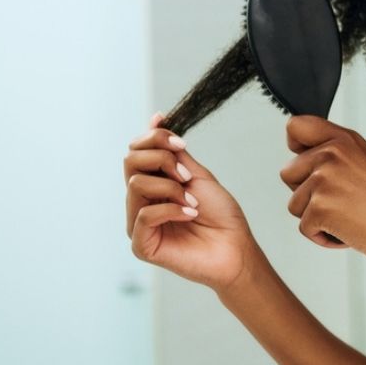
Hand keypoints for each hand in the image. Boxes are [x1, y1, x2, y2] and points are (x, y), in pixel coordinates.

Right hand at [124, 112, 260, 292]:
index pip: (135, 150)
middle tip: (188, 175)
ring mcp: (138, 224)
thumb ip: (174, 152)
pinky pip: (144, 214)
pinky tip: (190, 214)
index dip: (154, 138)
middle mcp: (140, 201)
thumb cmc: (220, 214)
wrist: (236, 246)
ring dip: (171, 187)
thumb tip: (155, 118)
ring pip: (136, 185)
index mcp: (153, 183)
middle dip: (162, 159)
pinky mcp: (141, 245)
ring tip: (193, 201)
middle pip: (130, 161)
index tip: (180, 143)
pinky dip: (171, 209)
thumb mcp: (197, 175)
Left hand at [280, 115, 365, 264]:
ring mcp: (323, 179)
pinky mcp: (319, 207)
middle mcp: (331, 154)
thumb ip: (336, 151)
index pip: (296, 126)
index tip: (307, 164)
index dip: (295, 147)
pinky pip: (304, 228)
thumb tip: (304, 151)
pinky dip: (322, 236)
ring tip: (346, 216)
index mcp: (342, 139)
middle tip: (339, 200)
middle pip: (287, 173)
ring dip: (315, 217)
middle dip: (305, 193)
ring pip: (294, 204)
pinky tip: (347, 230)